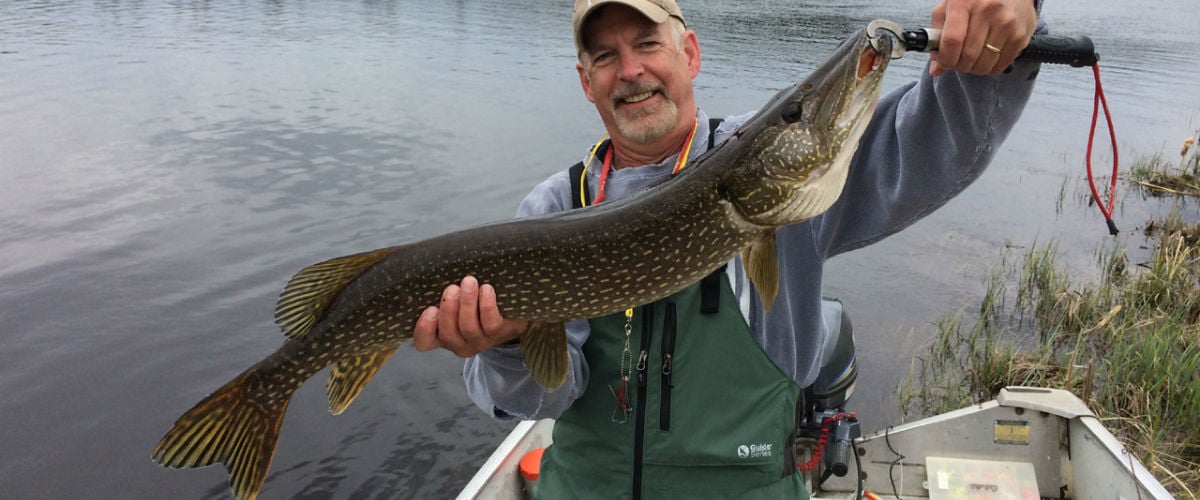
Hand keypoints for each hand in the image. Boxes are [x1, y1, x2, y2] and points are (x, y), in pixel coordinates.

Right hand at [412, 275, 528, 356]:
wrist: (510, 315)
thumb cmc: (475, 305)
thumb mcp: (455, 302)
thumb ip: (444, 294)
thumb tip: (437, 267)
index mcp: (441, 336)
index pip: (424, 341)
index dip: (424, 328)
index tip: (430, 309)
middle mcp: (458, 342)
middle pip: (448, 333)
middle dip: (449, 310)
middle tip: (452, 288)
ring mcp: (478, 341)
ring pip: (469, 327)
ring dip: (467, 303)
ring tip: (469, 282)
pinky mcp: (497, 333)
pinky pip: (490, 322)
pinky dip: (487, 305)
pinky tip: (486, 289)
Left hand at [929, 0, 1037, 75]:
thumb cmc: (974, 1)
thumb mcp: (949, 9)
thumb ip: (937, 37)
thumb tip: (936, 70)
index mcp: (964, 3)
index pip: (952, 41)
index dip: (945, 59)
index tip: (945, 61)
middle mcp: (987, 11)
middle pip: (968, 56)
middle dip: (959, 65)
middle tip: (960, 60)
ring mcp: (1007, 23)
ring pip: (984, 65)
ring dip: (975, 69)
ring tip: (973, 58)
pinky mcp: (1020, 35)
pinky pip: (1001, 66)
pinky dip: (990, 68)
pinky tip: (988, 57)